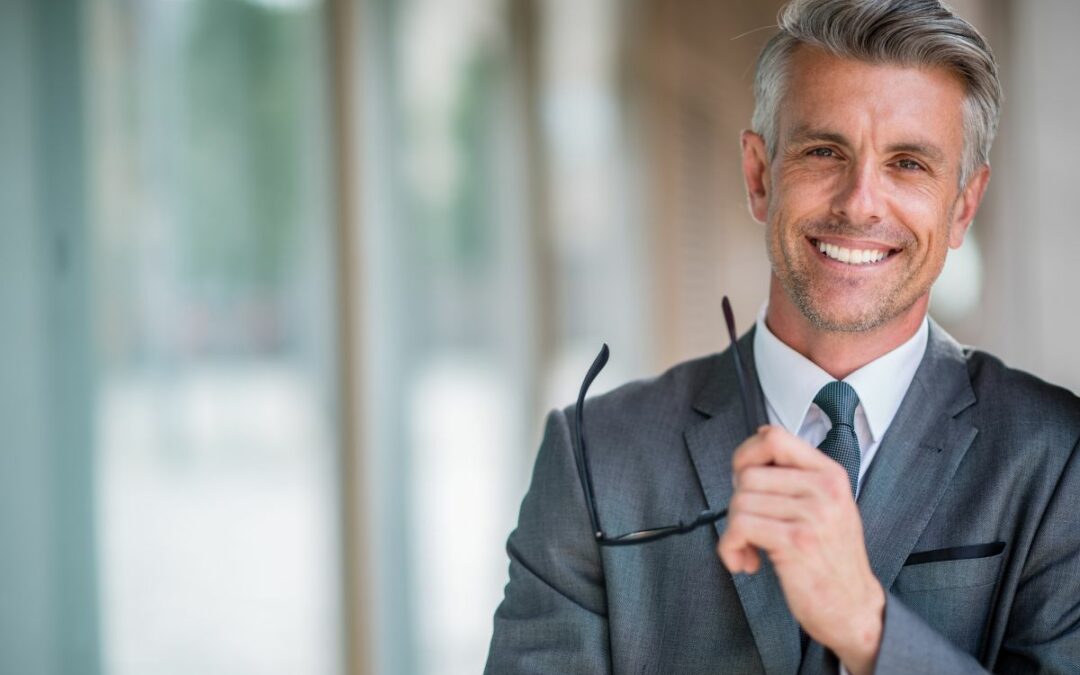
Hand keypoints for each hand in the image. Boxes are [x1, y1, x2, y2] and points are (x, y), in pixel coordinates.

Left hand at [717, 426, 883, 674]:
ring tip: (751, 548)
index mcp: (830, 474)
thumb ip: (797, 476)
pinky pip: (739, 528)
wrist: (854, 608)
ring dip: (734, 531)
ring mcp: (812, 515)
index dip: (746, 454)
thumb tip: (757, 442)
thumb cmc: (832, 560)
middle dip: (738, 502)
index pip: (774, 437)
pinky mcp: (795, 542)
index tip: (741, 477)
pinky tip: (747, 561)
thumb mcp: (827, 506)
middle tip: (751, 526)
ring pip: (739, 501)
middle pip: (748, 474)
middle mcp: (824, 489)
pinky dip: (730, 548)